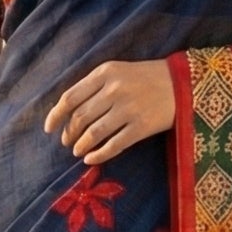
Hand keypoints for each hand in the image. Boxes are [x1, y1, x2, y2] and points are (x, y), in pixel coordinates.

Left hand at [43, 58, 175, 164]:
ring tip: (78, 151)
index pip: (70, 97)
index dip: (56, 115)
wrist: (182, 83)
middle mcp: (115, 90)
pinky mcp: (142, 127)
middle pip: (80, 117)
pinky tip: (91, 159)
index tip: (48, 129)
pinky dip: (99, 155)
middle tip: (67, 142)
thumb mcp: (117, 71)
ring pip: (94, 133)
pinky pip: (114, 145)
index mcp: (105, 73)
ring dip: (81, 146)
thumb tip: (68, 111)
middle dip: (69, 133)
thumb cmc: (145, 78)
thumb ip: (93, 86)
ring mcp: (129, 109)